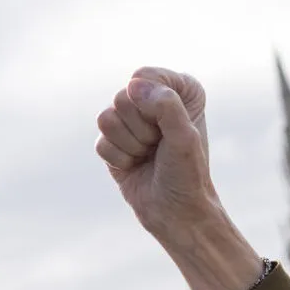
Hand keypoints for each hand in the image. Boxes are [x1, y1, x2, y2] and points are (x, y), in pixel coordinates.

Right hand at [96, 68, 215, 241]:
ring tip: (148, 156)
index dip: (154, 104)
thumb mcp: (185, 138)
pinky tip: (135, 167)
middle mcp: (153, 101)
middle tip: (160, 147)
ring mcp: (130, 121)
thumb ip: (166, 106)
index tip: (173, 128)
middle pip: (122, 97)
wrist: (177, 213)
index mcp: (179, 91)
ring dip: (130, 145)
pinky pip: (101, 141)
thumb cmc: (187, 175)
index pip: (146, 76)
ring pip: (106, 118)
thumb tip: (133, 85)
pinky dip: (120, 159)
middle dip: (142, 129)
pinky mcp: (112, 142)